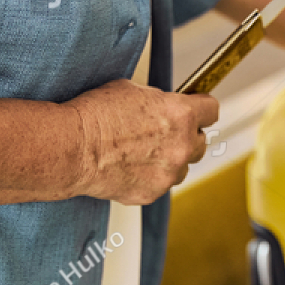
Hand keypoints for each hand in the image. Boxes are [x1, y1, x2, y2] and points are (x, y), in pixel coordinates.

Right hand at [65, 79, 217, 204]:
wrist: (72, 147)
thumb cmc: (95, 115)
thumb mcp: (133, 91)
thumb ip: (160, 102)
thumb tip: (166, 106)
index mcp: (181, 115)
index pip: (212, 111)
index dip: (202, 108)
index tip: (198, 110)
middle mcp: (182, 146)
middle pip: (201, 142)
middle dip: (187, 136)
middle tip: (164, 133)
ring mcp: (168, 174)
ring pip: (182, 167)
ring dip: (170, 160)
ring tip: (142, 152)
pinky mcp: (152, 193)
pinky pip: (160, 184)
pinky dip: (150, 177)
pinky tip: (129, 167)